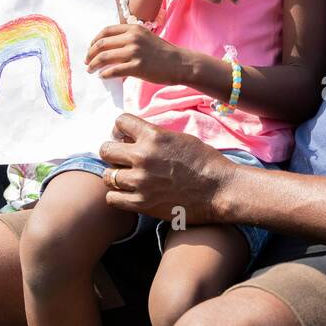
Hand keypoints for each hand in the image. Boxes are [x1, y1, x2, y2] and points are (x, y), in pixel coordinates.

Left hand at [85, 24, 184, 84]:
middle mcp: (132, 38)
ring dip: (93, 65)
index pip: (105, 31)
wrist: (179, 63)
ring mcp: (134, 52)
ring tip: (91, 70)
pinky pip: (113, 71)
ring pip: (104, 57)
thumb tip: (109, 46)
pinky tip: (102, 76)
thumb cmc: (162, 52)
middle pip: (101, 44)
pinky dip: (104, 74)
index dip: (94, 41)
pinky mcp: (137, 67)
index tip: (90, 49)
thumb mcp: (145, 37)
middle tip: (87, 62)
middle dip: (90, 54)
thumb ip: (128, 38)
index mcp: (133, 28)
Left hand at [97, 114, 233, 223]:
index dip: (121, 129)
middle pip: (105, 149)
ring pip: (107, 175)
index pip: (119, 122)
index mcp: (153, 136)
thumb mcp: (178, 138)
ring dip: (115, 175)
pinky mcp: (142, 203)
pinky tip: (128, 194)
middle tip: (123, 159)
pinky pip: (112, 198)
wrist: (220, 189)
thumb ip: (153, 136)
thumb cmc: (204, 161)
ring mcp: (140, 182)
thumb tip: (131, 136)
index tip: (127, 137)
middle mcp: (143, 157)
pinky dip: (117, 196)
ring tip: (127, 178)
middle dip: (113, 152)